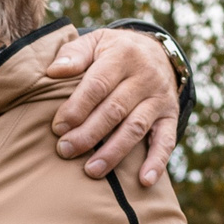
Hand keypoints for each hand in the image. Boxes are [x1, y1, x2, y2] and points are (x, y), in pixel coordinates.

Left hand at [43, 26, 181, 187]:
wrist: (154, 50)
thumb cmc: (111, 51)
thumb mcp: (94, 43)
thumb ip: (73, 54)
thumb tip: (54, 71)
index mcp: (122, 56)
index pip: (98, 85)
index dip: (77, 107)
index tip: (58, 127)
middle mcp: (145, 77)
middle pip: (115, 109)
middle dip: (89, 133)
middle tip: (66, 151)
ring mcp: (159, 98)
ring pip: (136, 127)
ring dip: (114, 151)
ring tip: (92, 170)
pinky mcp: (170, 115)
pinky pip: (166, 140)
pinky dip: (157, 161)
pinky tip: (144, 181)